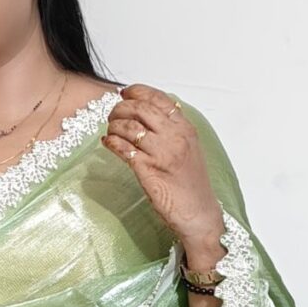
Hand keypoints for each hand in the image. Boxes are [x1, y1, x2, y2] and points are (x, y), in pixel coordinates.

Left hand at [102, 85, 223, 256]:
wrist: (199, 214)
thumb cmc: (193, 185)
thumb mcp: (189, 149)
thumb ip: (173, 130)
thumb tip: (148, 114)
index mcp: (185, 129)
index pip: (159, 99)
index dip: (137, 91)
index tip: (125, 93)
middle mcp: (175, 138)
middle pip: (140, 109)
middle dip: (120, 107)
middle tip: (113, 114)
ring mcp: (161, 154)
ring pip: (129, 127)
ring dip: (114, 125)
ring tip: (110, 130)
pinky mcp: (148, 171)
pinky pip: (123, 149)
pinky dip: (111, 142)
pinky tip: (108, 143)